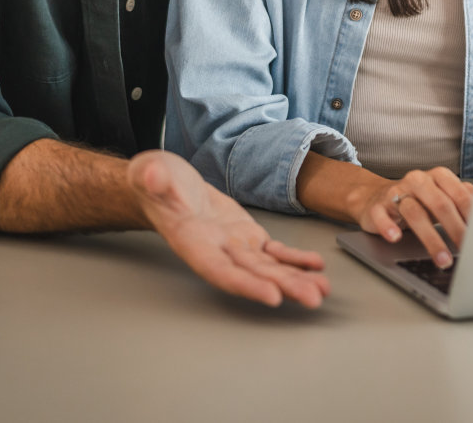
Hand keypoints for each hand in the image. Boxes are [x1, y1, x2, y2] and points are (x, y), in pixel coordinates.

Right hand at [127, 151, 330, 307]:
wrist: (165, 181)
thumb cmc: (155, 180)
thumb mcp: (150, 173)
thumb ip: (153, 180)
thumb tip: (154, 177)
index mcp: (193, 242)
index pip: (220, 269)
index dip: (246, 284)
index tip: (272, 296)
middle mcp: (217, 250)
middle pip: (252, 274)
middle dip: (283, 287)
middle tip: (311, 298)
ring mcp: (234, 245)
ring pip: (268, 267)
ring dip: (296, 278)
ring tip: (322, 289)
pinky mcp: (246, 235)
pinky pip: (273, 251)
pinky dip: (295, 259)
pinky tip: (315, 265)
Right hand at [356, 167, 472, 268]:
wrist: (375, 197)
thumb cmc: (418, 201)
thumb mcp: (443, 198)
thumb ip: (464, 203)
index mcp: (439, 177)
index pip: (460, 195)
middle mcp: (418, 181)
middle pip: (440, 204)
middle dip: (456, 229)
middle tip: (467, 249)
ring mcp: (396, 192)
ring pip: (414, 213)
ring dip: (431, 238)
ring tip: (442, 259)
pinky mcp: (377, 206)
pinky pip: (382, 216)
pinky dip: (388, 226)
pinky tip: (396, 238)